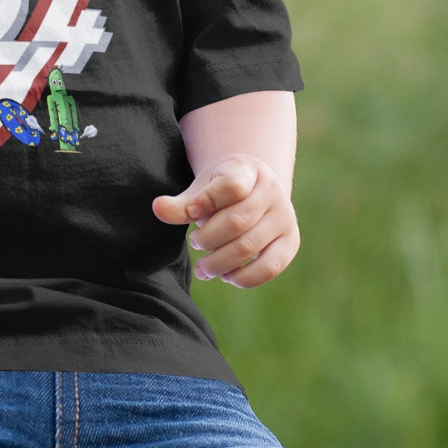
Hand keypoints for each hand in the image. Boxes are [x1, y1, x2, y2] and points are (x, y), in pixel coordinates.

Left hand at [152, 154, 299, 286]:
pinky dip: (243, 277)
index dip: (206, 202)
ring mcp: (285, 217)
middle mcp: (273, 191)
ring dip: (219, 263)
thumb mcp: (200, 189)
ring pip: (249, 246)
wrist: (254, 191)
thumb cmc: (221, 192)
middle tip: (194, 242)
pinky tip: (226, 276)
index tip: (190, 213)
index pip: (231, 186)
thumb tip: (158, 208)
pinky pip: (269, 267)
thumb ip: (181, 204)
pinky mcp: (290, 242)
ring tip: (203, 267)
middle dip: (207, 239)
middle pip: (237, 222)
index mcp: (248, 170)